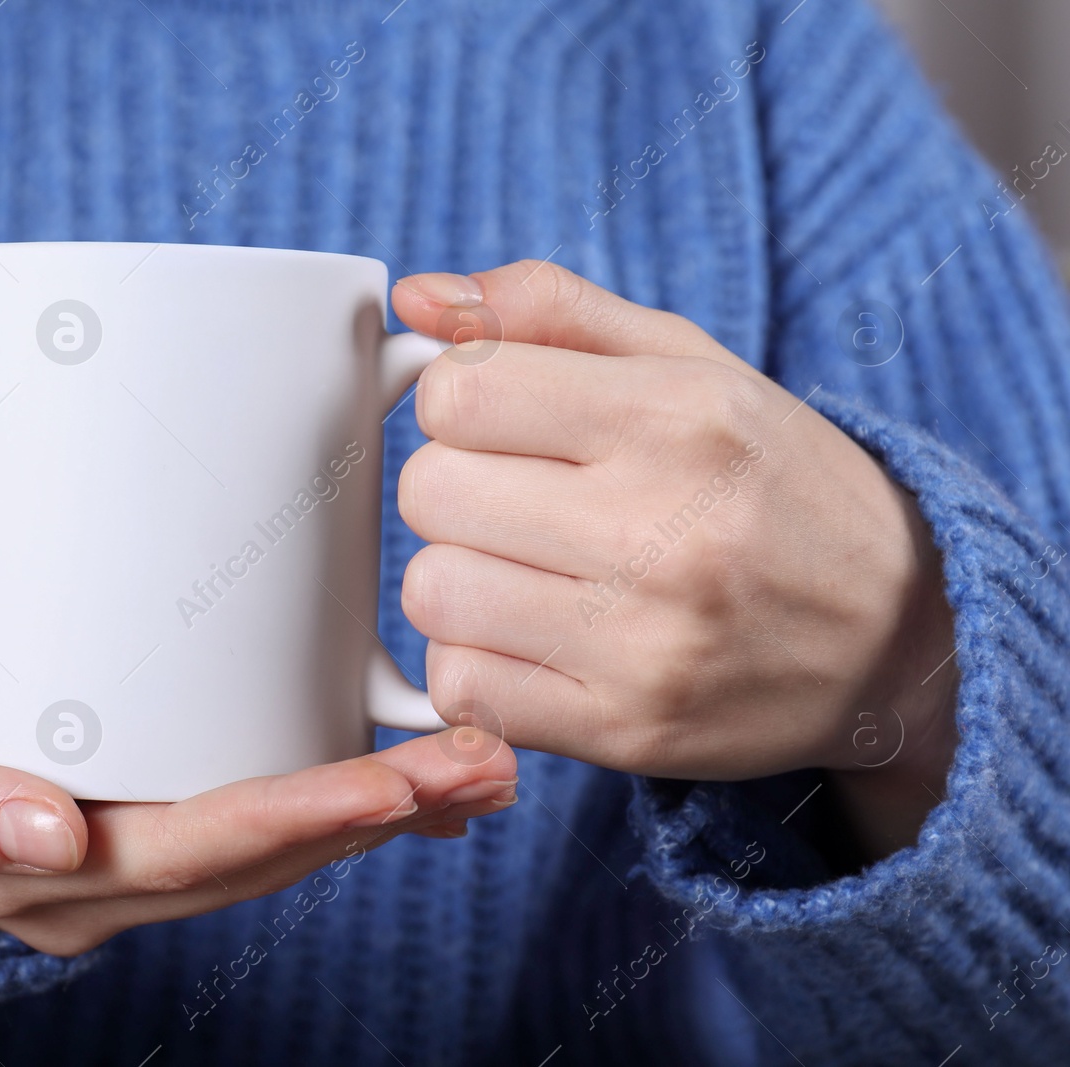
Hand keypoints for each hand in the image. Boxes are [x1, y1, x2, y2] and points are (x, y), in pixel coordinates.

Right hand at [0, 641, 517, 955]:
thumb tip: (52, 835)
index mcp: (49, 878)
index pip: (199, 852)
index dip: (301, 817)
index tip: (396, 780)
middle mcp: (103, 880)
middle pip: (265, 854)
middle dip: (381, 814)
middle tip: (485, 765)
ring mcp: (123, 854)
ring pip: (274, 845)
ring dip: (380, 811)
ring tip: (480, 768)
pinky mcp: (132, 811)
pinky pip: (249, 820)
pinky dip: (331, 799)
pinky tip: (406, 779)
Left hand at [389, 261, 958, 857]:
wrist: (900, 636)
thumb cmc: (772, 482)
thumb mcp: (690, 364)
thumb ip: (549, 311)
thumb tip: (416, 297)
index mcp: (681, 417)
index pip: (458, 392)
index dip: (457, 401)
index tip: (501, 419)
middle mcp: (666, 532)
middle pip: (430, 492)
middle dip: (454, 487)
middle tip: (518, 499)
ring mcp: (644, 644)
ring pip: (432, 593)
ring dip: (458, 578)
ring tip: (526, 572)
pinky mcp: (624, 731)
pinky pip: (459, 687)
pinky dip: (474, 661)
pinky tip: (532, 639)